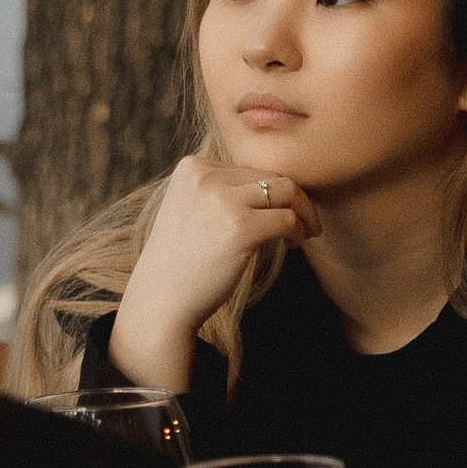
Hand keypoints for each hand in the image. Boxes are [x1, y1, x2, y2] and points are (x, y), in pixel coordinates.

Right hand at [108, 151, 319, 390]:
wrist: (162, 299)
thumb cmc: (181, 260)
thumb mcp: (191, 208)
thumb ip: (220, 189)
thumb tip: (273, 182)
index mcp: (191, 168)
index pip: (247, 168)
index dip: (268, 190)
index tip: (275, 213)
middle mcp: (204, 177)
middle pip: (269, 175)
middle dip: (292, 198)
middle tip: (302, 224)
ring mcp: (222, 201)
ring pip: (286, 190)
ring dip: (303, 210)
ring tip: (304, 232)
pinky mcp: (240, 227)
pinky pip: (287, 218)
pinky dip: (299, 230)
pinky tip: (294, 244)